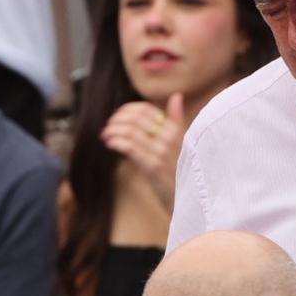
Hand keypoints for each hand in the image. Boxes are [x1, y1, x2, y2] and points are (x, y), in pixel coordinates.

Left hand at [102, 93, 185, 208]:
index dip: (128, 110)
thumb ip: (177, 119)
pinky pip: (130, 148)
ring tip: (106, 134)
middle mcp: (170, 139)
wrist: (190, 200)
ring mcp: (162, 153)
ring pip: (131, 131)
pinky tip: (110, 143)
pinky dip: (116, 141)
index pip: (146, 110)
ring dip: (113, 130)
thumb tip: (176, 96)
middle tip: (109, 125)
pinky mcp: (154, 167)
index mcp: (176, 130)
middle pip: (136, 119)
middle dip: (117, 119)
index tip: (118, 116)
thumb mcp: (182, 144)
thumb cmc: (183, 171)